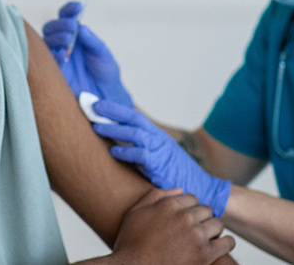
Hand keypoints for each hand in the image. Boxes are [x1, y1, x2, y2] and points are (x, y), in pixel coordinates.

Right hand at [41, 1, 132, 106]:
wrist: (107, 95)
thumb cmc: (105, 71)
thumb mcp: (102, 53)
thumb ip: (91, 40)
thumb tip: (80, 27)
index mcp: (75, 35)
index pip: (66, 17)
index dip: (69, 10)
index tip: (78, 7)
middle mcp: (63, 44)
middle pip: (51, 28)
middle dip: (60, 24)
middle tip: (72, 27)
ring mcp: (56, 57)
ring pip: (46, 41)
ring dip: (56, 37)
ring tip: (68, 40)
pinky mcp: (54, 72)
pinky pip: (47, 61)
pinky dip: (53, 55)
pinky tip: (62, 55)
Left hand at [92, 101, 231, 216]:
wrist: (200, 188)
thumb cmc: (174, 174)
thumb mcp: (157, 156)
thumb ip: (140, 148)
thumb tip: (116, 143)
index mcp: (156, 135)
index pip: (134, 116)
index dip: (116, 109)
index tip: (98, 104)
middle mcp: (158, 139)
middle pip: (134, 119)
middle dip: (113, 111)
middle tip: (93, 107)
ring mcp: (160, 151)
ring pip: (135, 134)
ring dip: (115, 129)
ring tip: (97, 127)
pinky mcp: (160, 165)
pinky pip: (141, 155)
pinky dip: (126, 152)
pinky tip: (114, 152)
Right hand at [112, 188, 234, 264]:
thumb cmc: (131, 244)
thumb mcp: (135, 213)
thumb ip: (156, 196)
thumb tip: (179, 189)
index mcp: (169, 204)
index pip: (192, 198)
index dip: (188, 209)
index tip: (185, 220)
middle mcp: (184, 217)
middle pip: (205, 210)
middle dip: (200, 219)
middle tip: (193, 231)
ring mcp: (196, 235)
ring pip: (217, 224)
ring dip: (212, 230)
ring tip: (204, 239)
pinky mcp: (205, 254)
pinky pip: (227, 242)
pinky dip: (225, 243)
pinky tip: (217, 247)